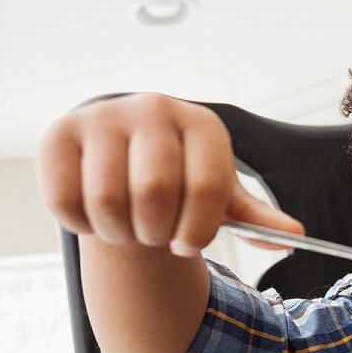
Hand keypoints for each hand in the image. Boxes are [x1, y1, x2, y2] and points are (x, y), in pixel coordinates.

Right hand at [35, 92, 303, 257]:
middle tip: (153, 235)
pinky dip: (81, 224)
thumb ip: (257, 219)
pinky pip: (64, 200)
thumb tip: (293, 237)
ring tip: (126, 226)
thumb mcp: (222, 198)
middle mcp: (154, 108)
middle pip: (155, 192)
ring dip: (118, 232)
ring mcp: (103, 117)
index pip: (207, 187)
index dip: (197, 231)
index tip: (188, 243)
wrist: (126, 162)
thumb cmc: (181, 183)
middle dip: (155, 232)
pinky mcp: (58, 134)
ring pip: (107, 199)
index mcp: (203, 124)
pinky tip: (94, 214)